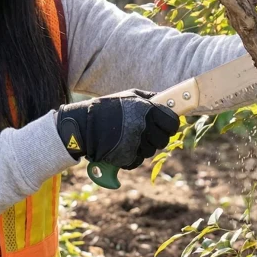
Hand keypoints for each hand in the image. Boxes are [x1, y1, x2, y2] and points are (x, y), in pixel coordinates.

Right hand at [56, 90, 178, 169]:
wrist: (84, 125)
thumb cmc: (108, 108)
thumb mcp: (130, 96)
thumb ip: (150, 98)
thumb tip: (169, 100)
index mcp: (147, 110)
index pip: (172, 123)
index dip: (171, 125)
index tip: (166, 125)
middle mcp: (143, 127)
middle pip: (164, 140)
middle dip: (157, 137)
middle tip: (146, 132)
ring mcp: (135, 143)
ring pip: (151, 151)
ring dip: (143, 146)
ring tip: (129, 137)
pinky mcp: (127, 157)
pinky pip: (138, 160)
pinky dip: (132, 156)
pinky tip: (122, 146)